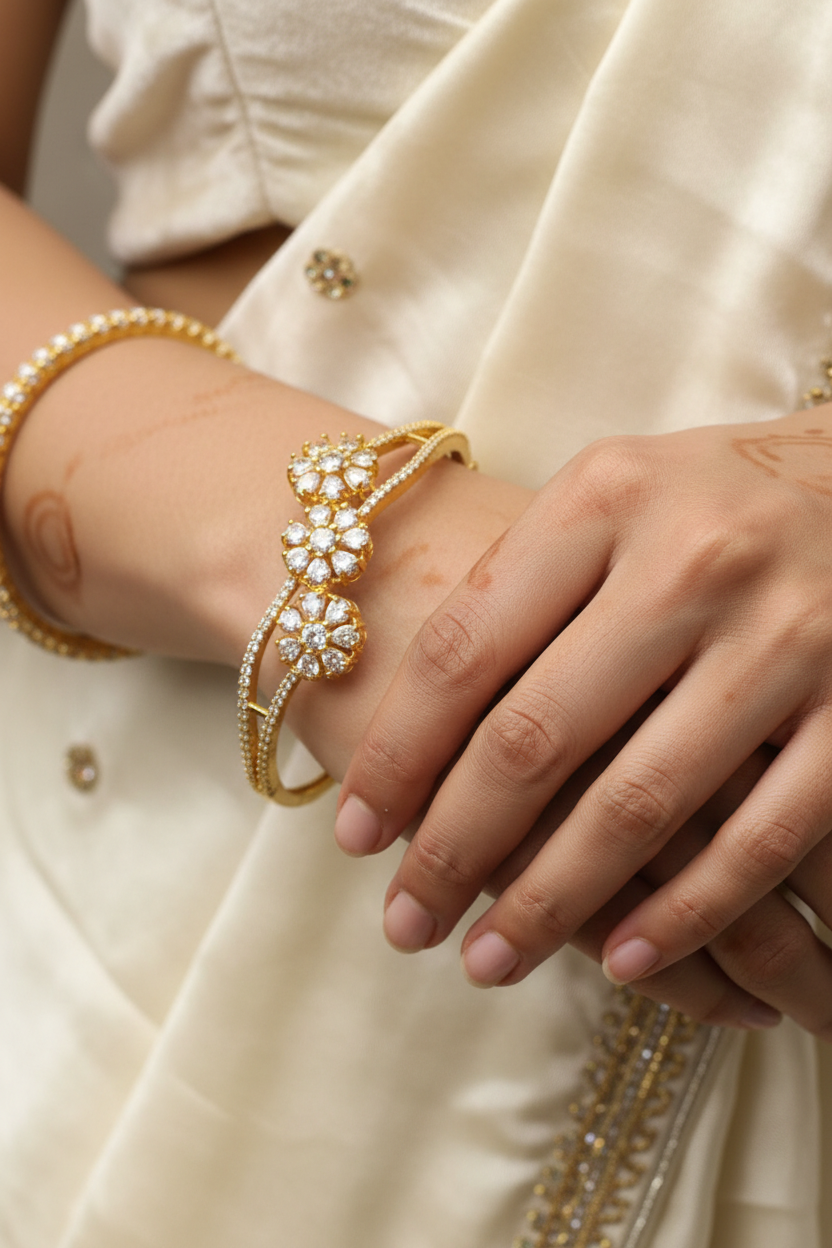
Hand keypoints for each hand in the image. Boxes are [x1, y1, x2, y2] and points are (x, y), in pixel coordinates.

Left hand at [337, 410, 831, 1038]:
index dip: (398, 755)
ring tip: (489, 960)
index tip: (356, 836)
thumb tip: (409, 728)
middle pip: (536, 736)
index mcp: (603, 499)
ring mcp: (783, 637)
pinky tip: (623, 958)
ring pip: (639, 803)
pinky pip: (760, 836)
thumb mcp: (609, 496)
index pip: (467, 649)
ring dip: (552, 902)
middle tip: (407, 922)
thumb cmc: (710, 500)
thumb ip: (521, 584)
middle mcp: (690, 561)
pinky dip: (686, 911)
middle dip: (455, 848)